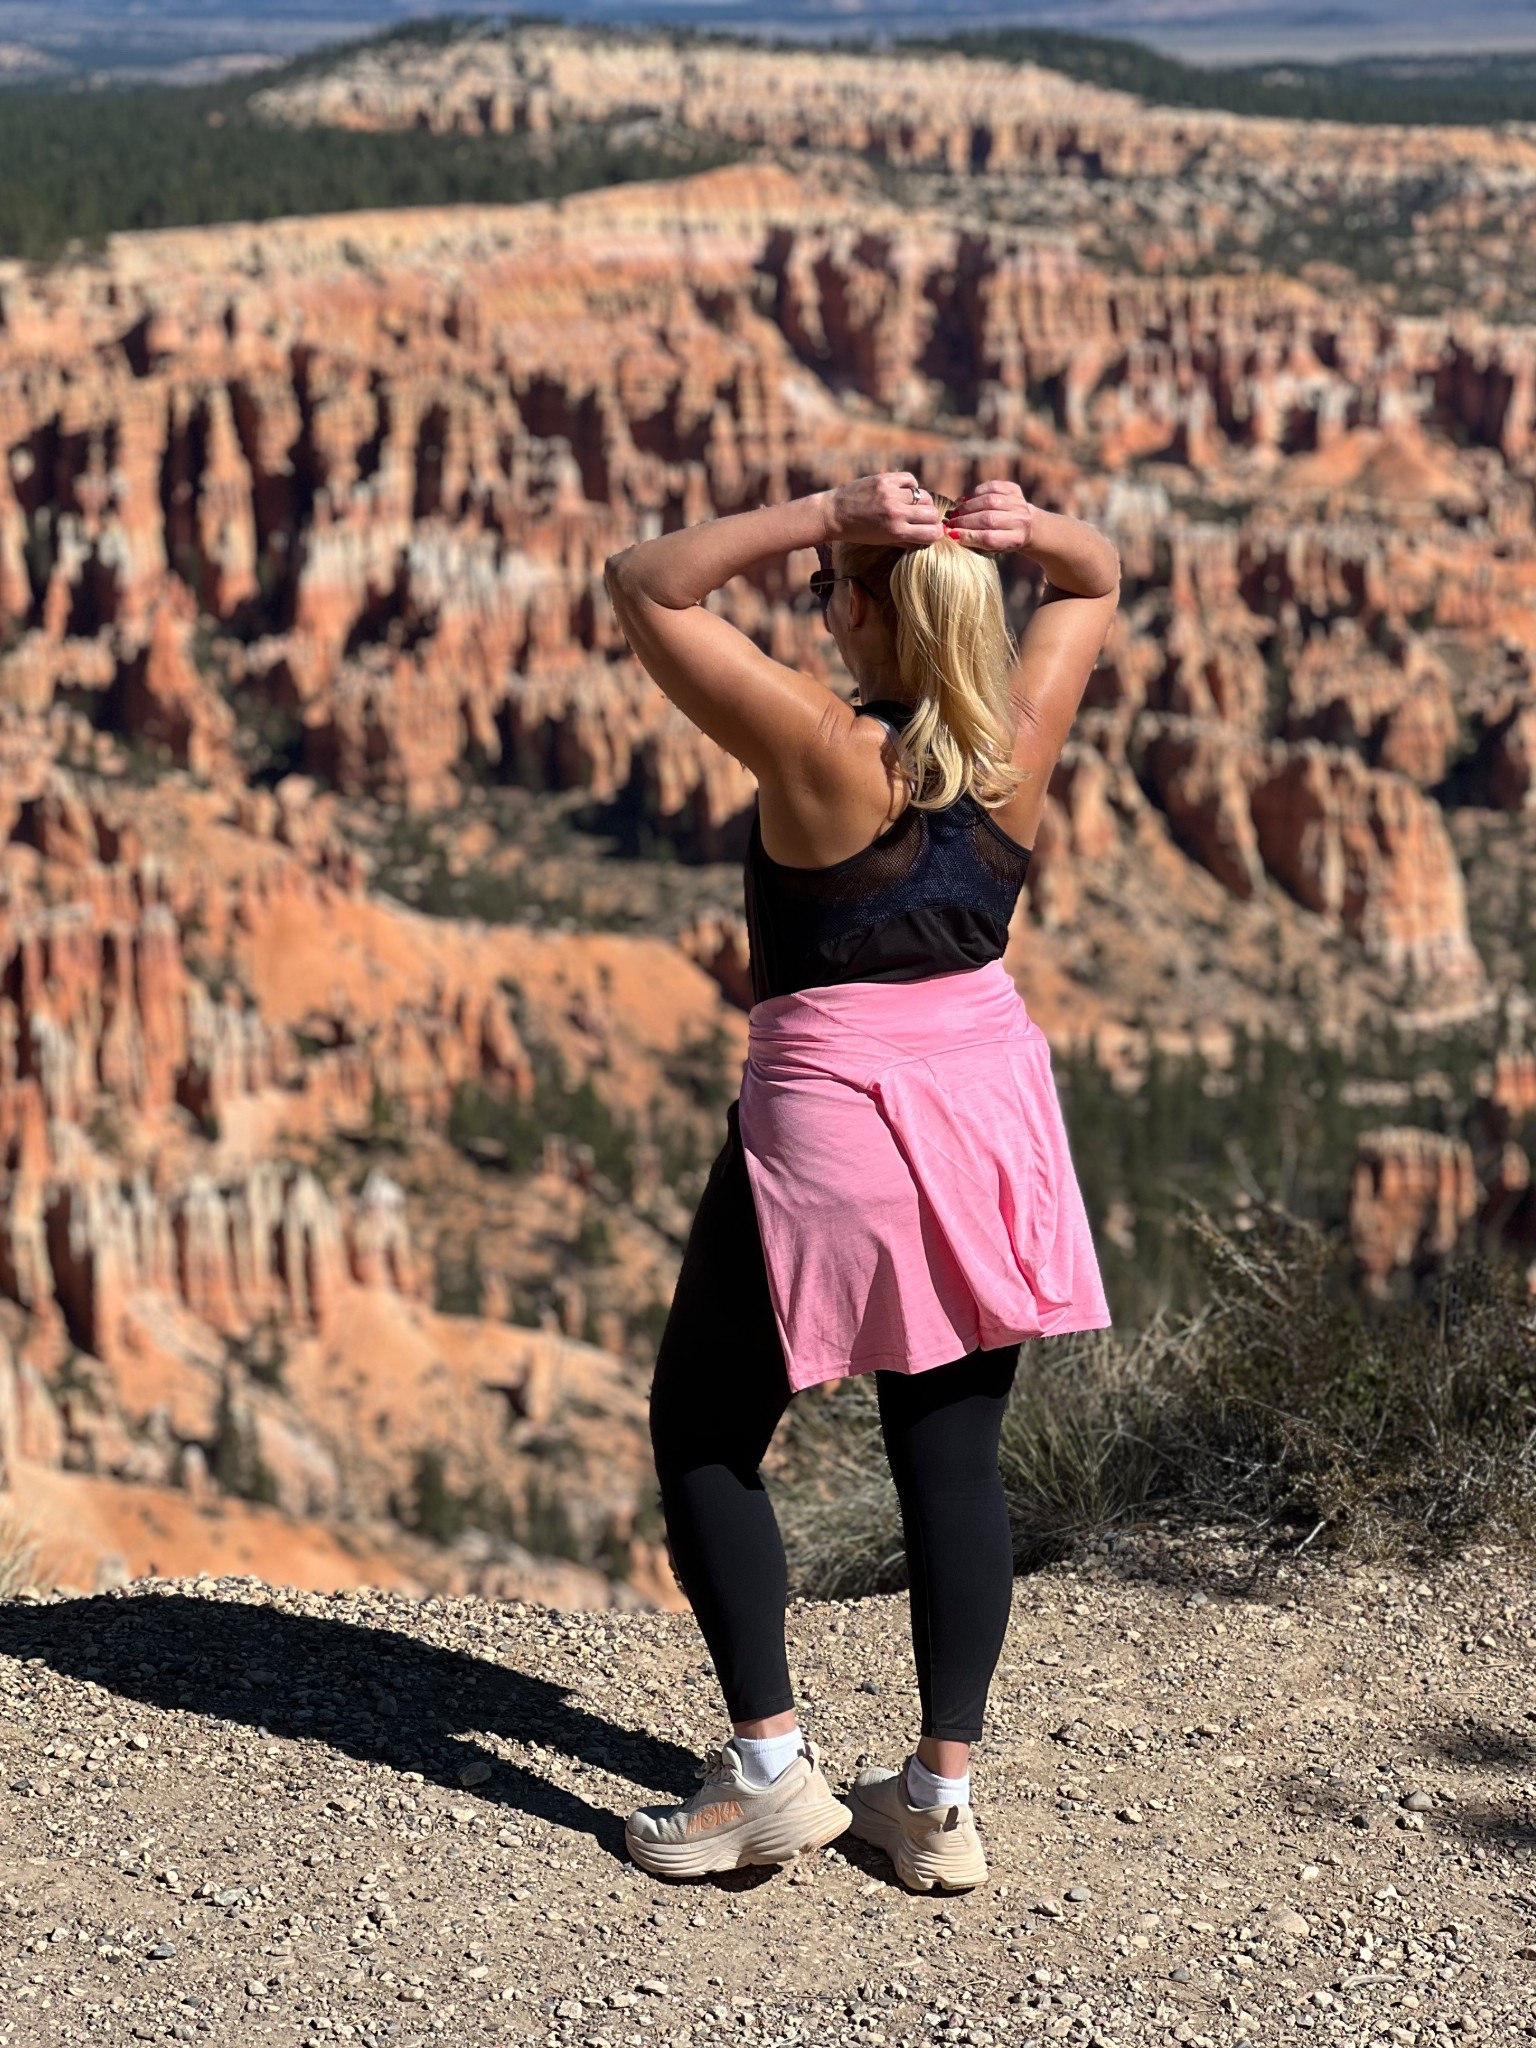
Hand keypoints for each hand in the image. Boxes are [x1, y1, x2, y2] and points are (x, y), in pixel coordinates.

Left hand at [825, 472, 943, 548]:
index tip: (933, 532)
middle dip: (931, 518)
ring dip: (922, 502)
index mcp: (896, 531)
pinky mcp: (885, 479)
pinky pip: (910, 480)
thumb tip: (929, 536)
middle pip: (932, 513)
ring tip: (913, 506)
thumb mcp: (883, 541)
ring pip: (924, 496)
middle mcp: (896, 512)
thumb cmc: (858, 532)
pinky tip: (904, 492)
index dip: (936, 533)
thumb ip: (906, 539)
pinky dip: (911, 486)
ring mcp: (890, 494)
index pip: (931, 532)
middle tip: (924, 519)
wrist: (833, 514)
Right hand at [944, 480, 1035, 553]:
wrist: (1028, 525)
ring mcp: (1019, 503)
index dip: (968, 536)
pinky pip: (992, 487)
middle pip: (988, 519)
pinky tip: (967, 499)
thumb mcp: (994, 548)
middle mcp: (1020, 521)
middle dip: (964, 521)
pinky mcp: (1015, 489)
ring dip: (968, 506)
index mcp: (1016, 540)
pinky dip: (976, 492)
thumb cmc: (1003, 539)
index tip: (951, 534)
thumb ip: (977, 541)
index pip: (989, 538)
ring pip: (989, 501)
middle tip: (949, 522)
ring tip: (956, 512)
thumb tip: (951, 532)